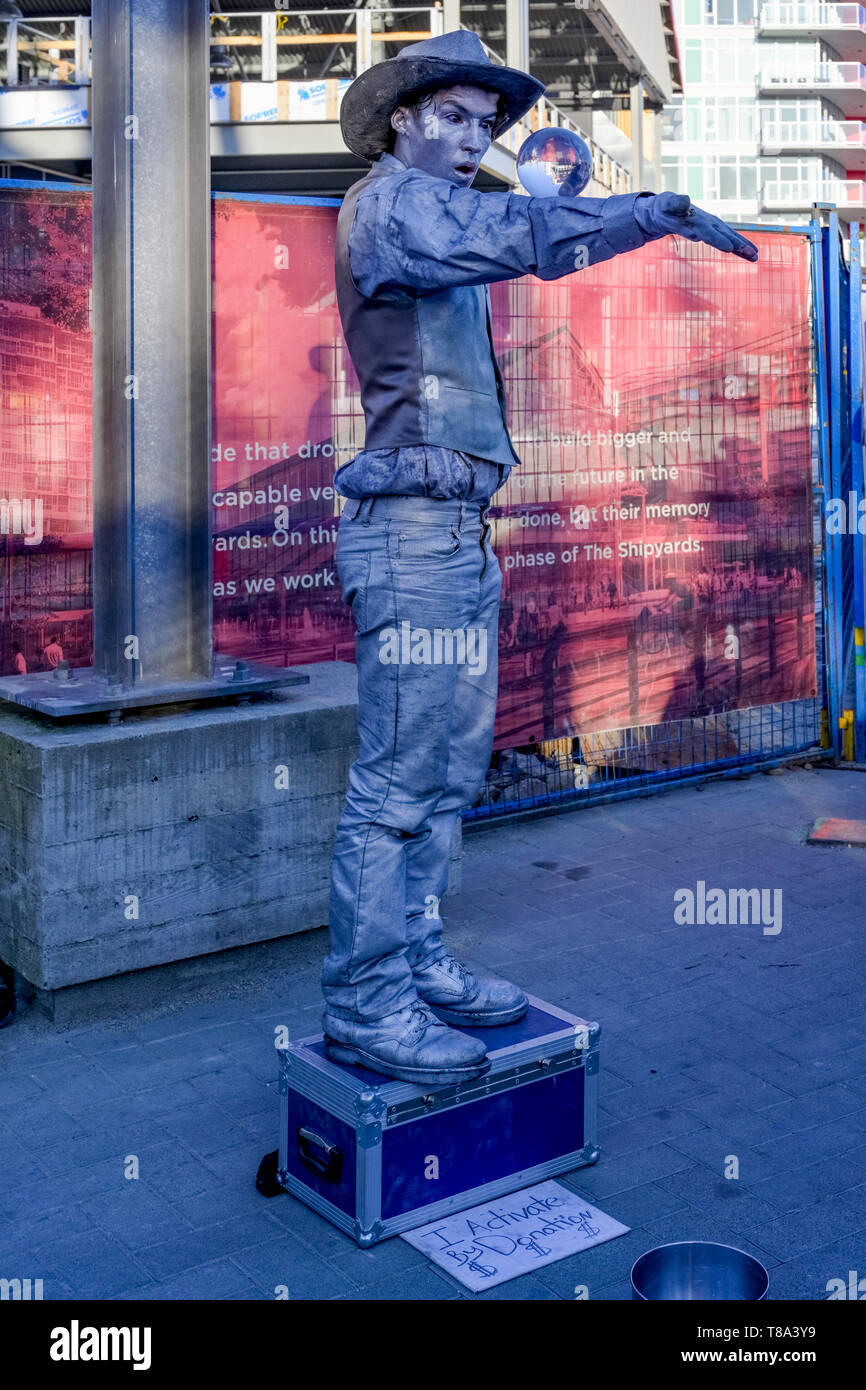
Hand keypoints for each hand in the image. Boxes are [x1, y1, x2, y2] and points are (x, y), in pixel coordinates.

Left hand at [635, 191, 758, 261]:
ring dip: (743, 248)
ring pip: (730, 238)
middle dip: (738, 245)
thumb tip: (686, 199)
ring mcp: (713, 227)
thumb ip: (675, 203)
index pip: (708, 231)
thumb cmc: (664, 208)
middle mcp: (708, 222)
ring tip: (756, 256)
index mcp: (697, 219)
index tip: (729, 248)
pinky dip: (739, 248)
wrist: (667, 207)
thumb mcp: (666, 204)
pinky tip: (749, 255)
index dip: (717, 239)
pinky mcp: (714, 232)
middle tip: (753, 254)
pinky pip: (728, 241)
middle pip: (725, 235)